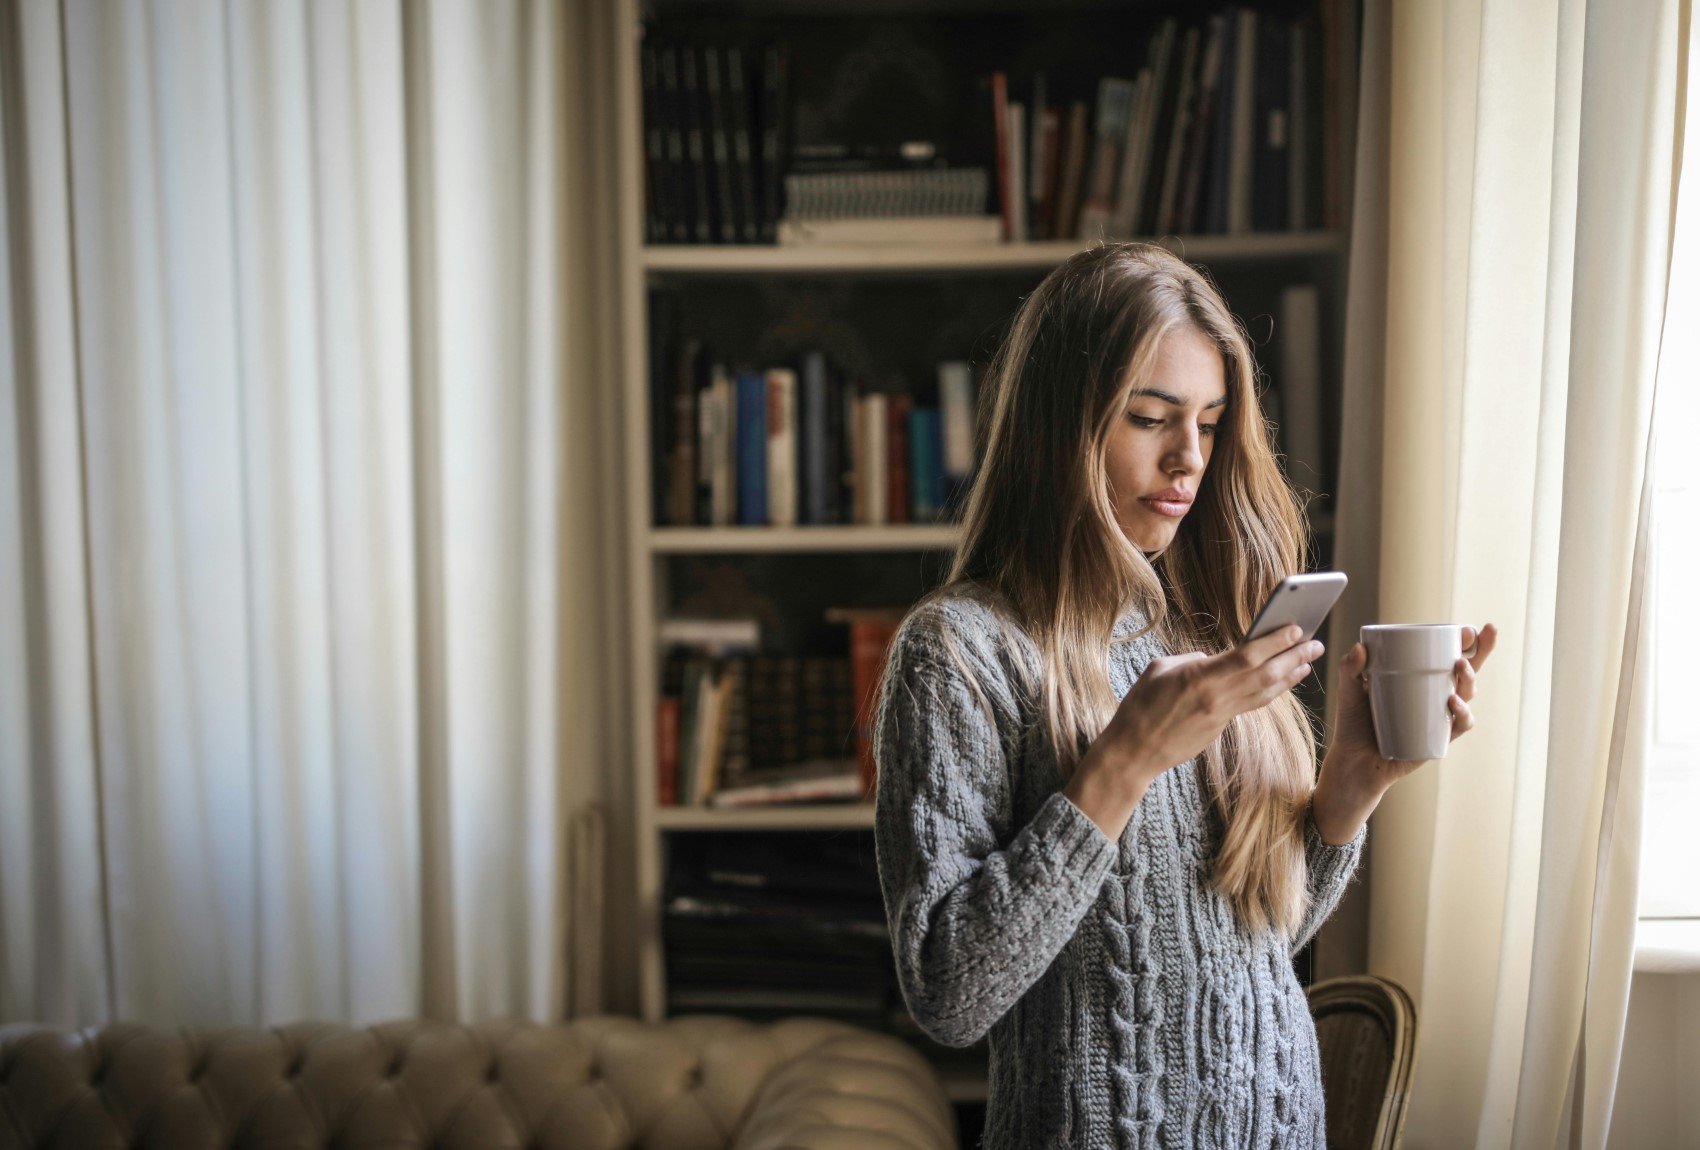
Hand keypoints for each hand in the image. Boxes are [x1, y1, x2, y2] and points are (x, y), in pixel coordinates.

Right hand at [1082, 624, 1322, 790]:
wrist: (1133, 752)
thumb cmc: (1139, 707)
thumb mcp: (1159, 669)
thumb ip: (1190, 659)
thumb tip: (1212, 658)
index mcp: (1200, 677)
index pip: (1248, 655)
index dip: (1276, 641)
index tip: (1296, 628)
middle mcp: (1217, 697)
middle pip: (1266, 675)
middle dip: (1294, 657)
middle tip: (1316, 643)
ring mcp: (1221, 715)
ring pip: (1265, 693)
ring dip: (1289, 676)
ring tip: (1307, 662)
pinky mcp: (1220, 728)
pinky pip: (1251, 705)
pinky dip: (1270, 691)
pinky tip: (1280, 682)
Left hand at [1311, 623, 1499, 842]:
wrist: (1353, 764)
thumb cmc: (1354, 725)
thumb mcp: (1349, 694)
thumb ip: (1349, 670)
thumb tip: (1359, 648)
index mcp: (1416, 678)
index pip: (1444, 655)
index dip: (1462, 641)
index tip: (1467, 628)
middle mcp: (1433, 696)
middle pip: (1466, 670)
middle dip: (1481, 651)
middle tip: (1485, 633)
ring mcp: (1438, 717)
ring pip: (1467, 694)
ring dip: (1469, 678)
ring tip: (1460, 666)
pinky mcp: (1438, 739)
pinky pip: (1459, 725)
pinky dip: (1462, 714)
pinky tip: (1452, 703)